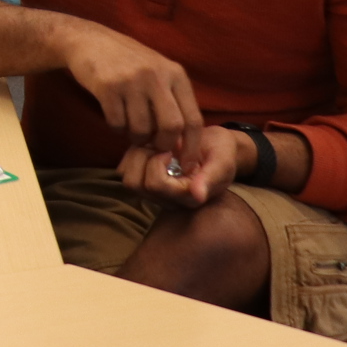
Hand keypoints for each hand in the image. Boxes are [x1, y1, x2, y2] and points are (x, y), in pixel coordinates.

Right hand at [55, 22, 203, 145]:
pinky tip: (115, 119)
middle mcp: (156, 76)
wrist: (89, 40)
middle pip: (171, 126)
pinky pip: (117, 123)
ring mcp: (131, 81)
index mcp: (175, 74)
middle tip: (153, 147)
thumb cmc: (128, 61)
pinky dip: (117, 129)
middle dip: (162, 144)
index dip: (191, 146)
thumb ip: (172, 99)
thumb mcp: (158, 71)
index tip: (186, 163)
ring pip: (141, 128)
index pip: (193, 119)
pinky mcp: (107, 87)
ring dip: (135, 137)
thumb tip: (184, 140)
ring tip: (130, 130)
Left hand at [117, 125, 238, 207]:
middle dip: (143, 157)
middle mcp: (168, 200)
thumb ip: (210, 178)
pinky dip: (133, 154)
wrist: (216, 146)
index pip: (155, 184)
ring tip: (156, 146)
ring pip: (127, 177)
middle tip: (161, 146)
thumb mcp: (222, 162)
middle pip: (135, 183)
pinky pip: (125, 170)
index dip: (157, 162)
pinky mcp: (145, 181)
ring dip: (137, 155)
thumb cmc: (221, 153)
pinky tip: (151, 148)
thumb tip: (197, 196)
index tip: (172, 149)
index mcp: (187, 198)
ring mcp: (155, 192)